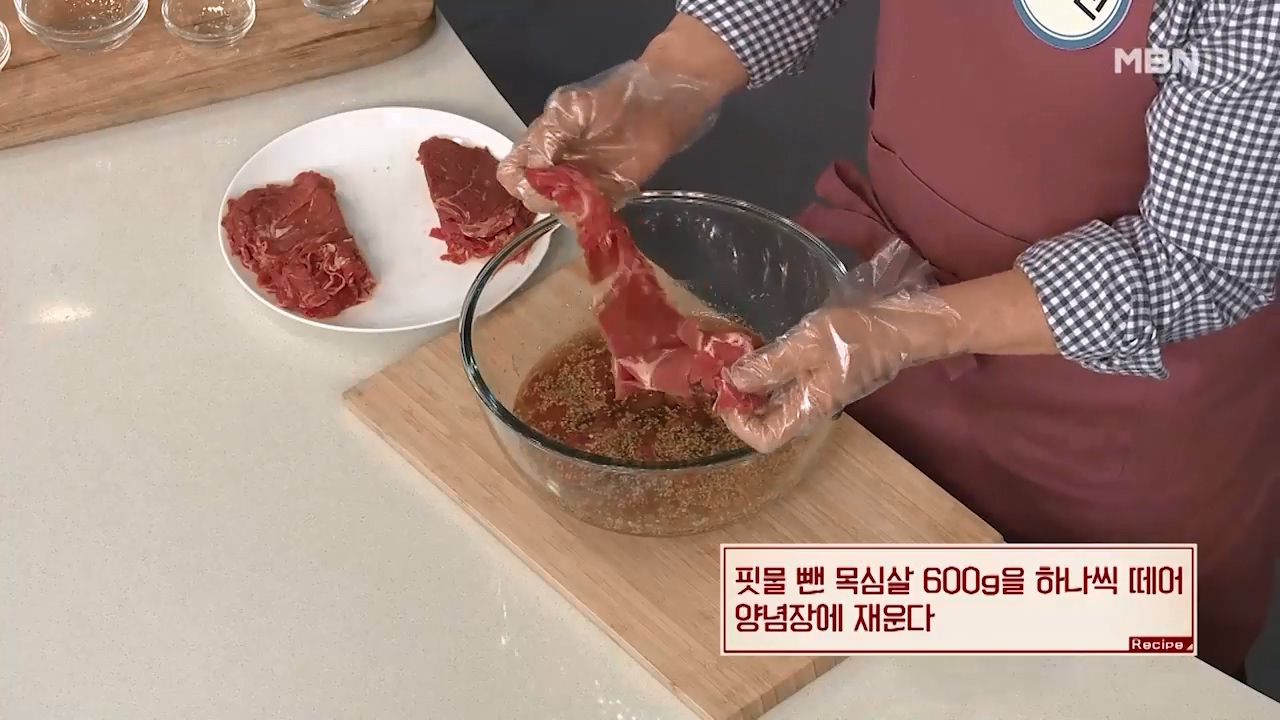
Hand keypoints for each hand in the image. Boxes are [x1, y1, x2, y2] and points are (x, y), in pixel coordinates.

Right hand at [497, 60, 722, 213]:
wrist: (657, 105)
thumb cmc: (612, 99)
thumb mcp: (571, 107)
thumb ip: (547, 136)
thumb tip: (532, 169)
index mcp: (540, 146)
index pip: (511, 173)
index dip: (516, 181)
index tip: (532, 179)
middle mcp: (555, 170)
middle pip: (532, 198)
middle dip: (542, 196)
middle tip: (563, 184)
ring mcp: (581, 185)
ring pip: (559, 211)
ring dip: (567, 206)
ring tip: (584, 188)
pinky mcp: (607, 197)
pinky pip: (590, 215)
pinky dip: (590, 213)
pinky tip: (597, 198)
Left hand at [722, 293, 965, 452]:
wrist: (897, 328)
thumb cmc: (855, 337)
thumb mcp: (807, 345)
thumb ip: (770, 365)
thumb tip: (734, 380)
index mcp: (807, 410)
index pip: (763, 439)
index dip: (737, 422)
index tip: (726, 389)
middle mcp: (808, 410)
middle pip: (764, 422)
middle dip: (740, 399)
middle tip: (725, 367)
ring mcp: (813, 395)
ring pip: (772, 403)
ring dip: (751, 385)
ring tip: (738, 356)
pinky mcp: (817, 380)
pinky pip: (783, 387)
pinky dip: (766, 373)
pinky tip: (760, 350)